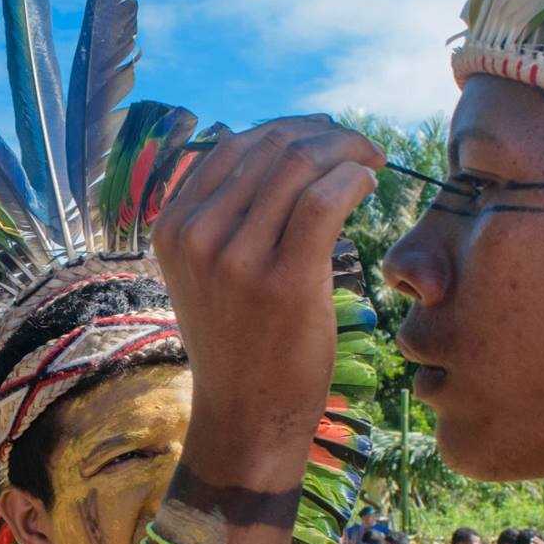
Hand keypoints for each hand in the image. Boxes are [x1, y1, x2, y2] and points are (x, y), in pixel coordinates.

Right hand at [152, 117, 378, 500]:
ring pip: (300, 165)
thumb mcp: (206, 271)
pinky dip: (354, 178)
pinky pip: (326, 200)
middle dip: (325, 134)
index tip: (327, 138)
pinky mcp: (282, 282)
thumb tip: (266, 144)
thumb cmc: (239, 341)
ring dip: (347, 150)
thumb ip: (222, 214)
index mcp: (172, 226)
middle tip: (359, 145)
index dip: (290, 129)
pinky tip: (369, 182)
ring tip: (370, 161)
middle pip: (271, 147)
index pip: (235, 145)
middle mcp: (196, 236)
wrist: (245, 415)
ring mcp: (235, 259)